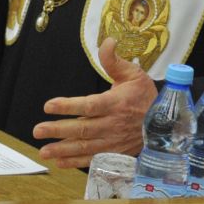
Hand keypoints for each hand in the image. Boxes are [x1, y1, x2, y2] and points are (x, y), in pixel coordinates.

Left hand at [31, 39, 156, 167]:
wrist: (166, 123)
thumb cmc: (145, 96)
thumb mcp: (133, 74)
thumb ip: (114, 60)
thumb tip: (107, 41)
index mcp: (116, 103)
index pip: (89, 105)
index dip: (68, 106)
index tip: (49, 106)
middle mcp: (113, 124)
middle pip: (82, 128)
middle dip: (58, 130)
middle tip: (38, 130)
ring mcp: (114, 141)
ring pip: (85, 147)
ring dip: (63, 150)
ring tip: (43, 151)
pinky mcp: (115, 153)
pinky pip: (93, 159)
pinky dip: (76, 162)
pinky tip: (59, 162)